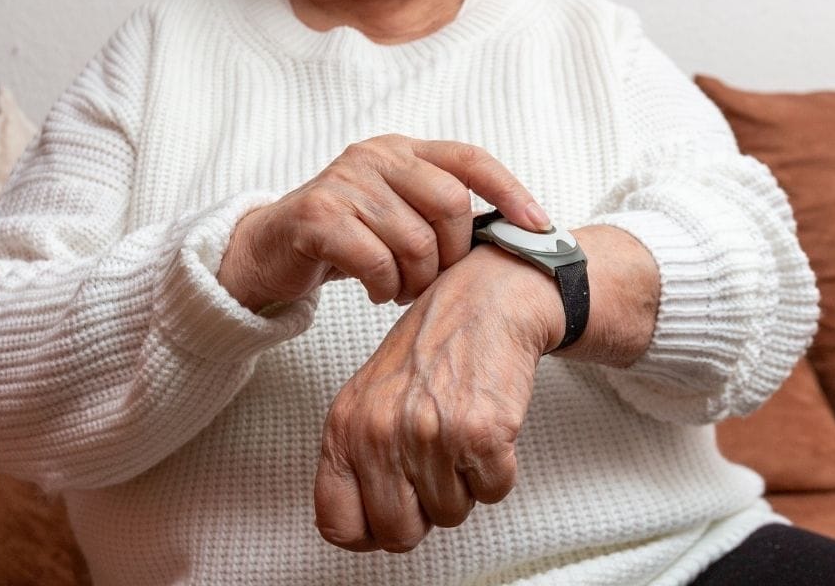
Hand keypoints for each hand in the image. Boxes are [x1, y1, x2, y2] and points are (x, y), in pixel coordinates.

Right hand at [219, 135, 550, 310]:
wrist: (271, 249)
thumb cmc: (348, 235)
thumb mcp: (397, 211)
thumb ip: (440, 211)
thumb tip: (514, 231)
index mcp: (403, 149)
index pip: (470, 159)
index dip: (510, 191)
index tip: (540, 226)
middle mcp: (376, 156)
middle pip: (450, 205)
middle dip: (452, 255)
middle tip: (434, 281)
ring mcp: (345, 182)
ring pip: (415, 241)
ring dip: (416, 281)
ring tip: (401, 290)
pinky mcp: (318, 215)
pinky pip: (376, 261)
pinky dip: (384, 287)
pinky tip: (377, 291)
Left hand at [313, 245, 558, 552]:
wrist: (484, 300)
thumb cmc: (430, 348)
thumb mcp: (370, 395)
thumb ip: (356, 456)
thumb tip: (361, 525)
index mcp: (344, 426)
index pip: (336, 523)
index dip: (369, 528)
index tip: (389, 511)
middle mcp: (379, 433)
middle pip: (398, 534)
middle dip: (423, 509)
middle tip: (434, 462)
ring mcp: (428, 435)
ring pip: (450, 515)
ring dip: (462, 482)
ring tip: (459, 427)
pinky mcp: (479, 435)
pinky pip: (493, 492)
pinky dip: (498, 467)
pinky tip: (486, 424)